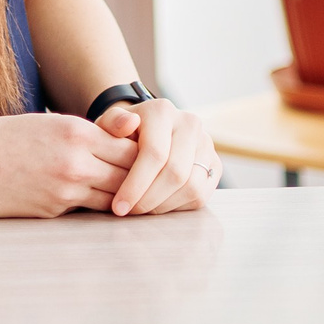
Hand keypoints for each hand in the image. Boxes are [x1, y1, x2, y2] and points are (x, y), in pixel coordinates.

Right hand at [0, 113, 137, 217]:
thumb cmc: (3, 138)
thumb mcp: (48, 123)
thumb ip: (91, 131)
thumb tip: (133, 130)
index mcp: (76, 131)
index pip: (132, 148)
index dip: (141, 154)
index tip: (144, 157)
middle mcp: (76, 161)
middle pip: (130, 175)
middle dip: (138, 178)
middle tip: (145, 180)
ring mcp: (65, 190)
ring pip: (114, 199)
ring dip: (120, 197)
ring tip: (125, 194)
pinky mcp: (53, 211)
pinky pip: (86, 210)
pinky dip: (92, 206)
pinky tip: (91, 201)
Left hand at [96, 100, 219, 215]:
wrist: (144, 131)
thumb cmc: (121, 133)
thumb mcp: (108, 125)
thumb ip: (111, 123)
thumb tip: (128, 124)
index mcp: (162, 111)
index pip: (154, 153)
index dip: (136, 185)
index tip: (119, 206)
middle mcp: (189, 124)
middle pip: (175, 172)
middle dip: (149, 199)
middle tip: (129, 212)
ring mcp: (206, 144)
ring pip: (191, 186)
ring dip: (164, 205)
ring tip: (142, 209)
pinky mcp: (215, 164)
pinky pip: (201, 194)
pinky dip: (178, 206)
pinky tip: (158, 205)